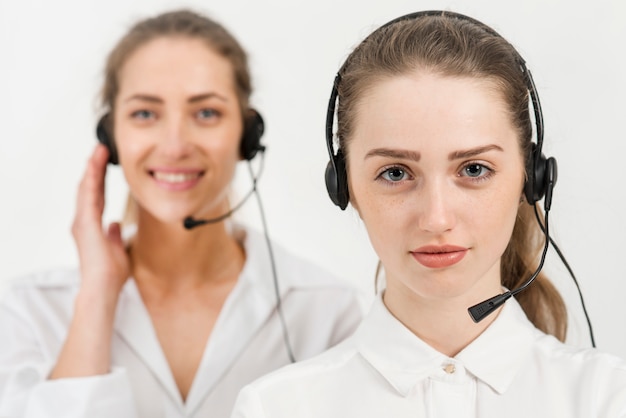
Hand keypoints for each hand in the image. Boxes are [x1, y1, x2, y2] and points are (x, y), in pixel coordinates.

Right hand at [51, 144, 130, 378]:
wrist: (103, 287)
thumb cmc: (111, 273)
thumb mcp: (118, 249)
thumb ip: (115, 236)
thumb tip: (116, 225)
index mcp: (93, 226)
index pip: (98, 196)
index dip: (100, 178)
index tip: (104, 162)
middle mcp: (85, 221)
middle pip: (89, 188)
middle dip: (94, 167)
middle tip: (101, 148)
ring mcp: (83, 222)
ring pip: (87, 188)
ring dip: (92, 168)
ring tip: (99, 150)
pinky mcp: (85, 224)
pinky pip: (89, 196)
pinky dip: (92, 180)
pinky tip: (95, 166)